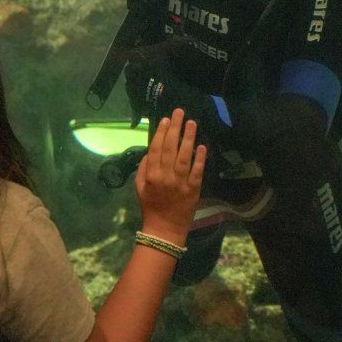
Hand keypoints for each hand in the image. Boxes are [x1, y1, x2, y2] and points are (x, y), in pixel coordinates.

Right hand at [134, 108, 206, 245]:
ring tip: (191, 123)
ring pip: (184, 156)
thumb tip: (150, 150)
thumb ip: (143, 168)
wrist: (164, 229)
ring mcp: (180, 183)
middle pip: (170, 148)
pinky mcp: (193, 190)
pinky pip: (197, 171)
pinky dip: (200, 158)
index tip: (165, 119)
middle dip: (174, 128)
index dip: (160, 133)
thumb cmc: (151, 206)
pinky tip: (202, 145)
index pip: (156, 149)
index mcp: (151, 175)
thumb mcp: (140, 187)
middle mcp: (165, 177)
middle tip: (179, 112)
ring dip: (188, 138)